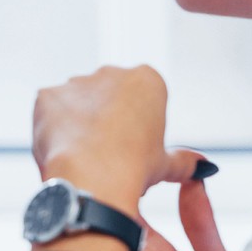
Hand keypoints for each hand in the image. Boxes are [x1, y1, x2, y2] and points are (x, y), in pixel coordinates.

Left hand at [32, 65, 179, 209]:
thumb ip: (185, 161)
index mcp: (147, 80)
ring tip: (83, 156)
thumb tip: (205, 167)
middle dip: (106, 120)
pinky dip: (53, 128)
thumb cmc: (134, 170)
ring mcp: (76, 82)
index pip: (141, 98)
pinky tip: (62, 149)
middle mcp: (111, 72)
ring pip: (76, 103)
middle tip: (107, 154)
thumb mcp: (165, 165)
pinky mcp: (46, 95)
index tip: (133, 148)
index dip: (136, 127)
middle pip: (107, 96)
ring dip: (78, 123)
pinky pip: (49, 111)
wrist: (92, 178)